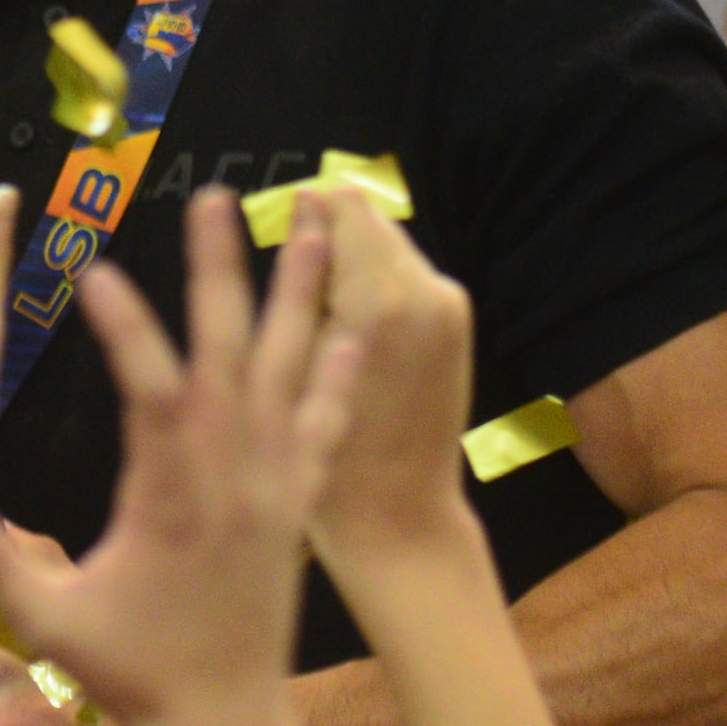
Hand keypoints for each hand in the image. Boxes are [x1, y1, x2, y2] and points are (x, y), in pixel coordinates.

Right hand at [0, 195, 350, 725]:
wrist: (225, 721)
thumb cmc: (135, 672)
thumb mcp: (53, 620)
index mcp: (168, 496)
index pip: (150, 392)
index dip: (126, 330)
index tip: (98, 273)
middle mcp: (230, 475)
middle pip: (229, 352)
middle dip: (221, 269)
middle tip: (216, 196)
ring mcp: (272, 483)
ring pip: (291, 369)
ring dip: (300, 293)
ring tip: (313, 221)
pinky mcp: (298, 502)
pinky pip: (326, 424)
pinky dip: (339, 373)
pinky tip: (354, 326)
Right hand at [292, 189, 480, 589]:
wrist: (399, 522)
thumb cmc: (325, 461)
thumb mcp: (291, 367)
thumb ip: (302, 278)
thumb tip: (303, 204)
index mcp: (379, 298)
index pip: (341, 203)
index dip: (301, 210)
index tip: (269, 236)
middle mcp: (426, 291)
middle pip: (367, 218)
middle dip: (325, 235)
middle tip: (286, 286)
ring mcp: (449, 307)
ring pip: (386, 245)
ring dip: (349, 261)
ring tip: (314, 316)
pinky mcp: (457, 323)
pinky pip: (405, 275)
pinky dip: (373, 285)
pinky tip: (347, 332)